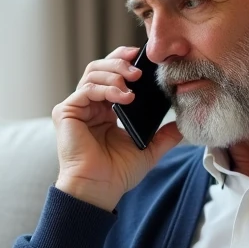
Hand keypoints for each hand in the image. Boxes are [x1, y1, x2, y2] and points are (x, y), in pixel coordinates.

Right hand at [51, 45, 182, 210]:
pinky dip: (106, 88)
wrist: (99, 188)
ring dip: (115, 74)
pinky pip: (86, 89)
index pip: (112, 75)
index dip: (125, 62)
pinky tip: (124, 97)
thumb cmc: (117, 173)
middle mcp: (89, 105)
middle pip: (100, 67)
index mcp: (105, 110)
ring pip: (93, 73)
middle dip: (121, 63)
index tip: (143, 59)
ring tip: (133, 84)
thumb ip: (164, 136)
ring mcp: (77, 107)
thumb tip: (182, 125)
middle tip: (139, 71)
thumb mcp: (148, 150)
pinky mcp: (66, 112)